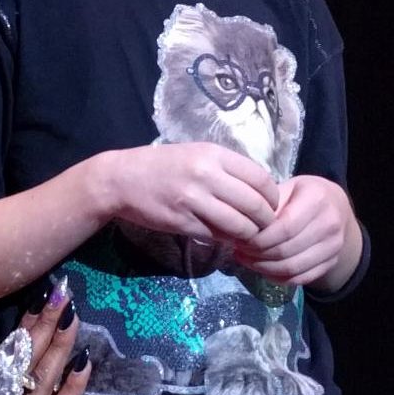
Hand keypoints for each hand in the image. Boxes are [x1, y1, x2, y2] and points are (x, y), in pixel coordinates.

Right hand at [0, 289, 90, 394]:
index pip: (2, 359)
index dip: (22, 329)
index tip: (36, 300)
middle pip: (20, 359)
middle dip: (42, 322)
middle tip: (59, 291)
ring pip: (39, 379)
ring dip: (58, 344)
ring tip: (73, 314)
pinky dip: (72, 386)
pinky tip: (85, 363)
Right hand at [107, 142, 279, 244]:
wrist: (121, 180)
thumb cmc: (162, 166)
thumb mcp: (196, 154)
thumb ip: (226, 169)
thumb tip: (258, 191)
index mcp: (213, 154)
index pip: (260, 179)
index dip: (272, 197)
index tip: (270, 206)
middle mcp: (206, 175)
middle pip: (255, 205)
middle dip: (265, 220)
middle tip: (263, 226)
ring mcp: (194, 200)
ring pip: (239, 225)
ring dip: (249, 234)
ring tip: (247, 235)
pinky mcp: (183, 222)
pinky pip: (217, 235)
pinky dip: (227, 240)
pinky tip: (226, 238)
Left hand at [235, 175, 351, 286]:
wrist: (336, 206)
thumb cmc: (302, 194)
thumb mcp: (285, 188)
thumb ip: (267, 205)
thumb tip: (241, 226)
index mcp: (317, 199)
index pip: (284, 228)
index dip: (259, 239)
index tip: (241, 239)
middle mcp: (330, 224)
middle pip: (286, 250)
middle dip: (257, 255)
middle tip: (239, 251)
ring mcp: (334, 246)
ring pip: (293, 268)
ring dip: (264, 268)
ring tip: (247, 260)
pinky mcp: (332, 262)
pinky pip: (301, 278)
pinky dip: (278, 277)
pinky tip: (262, 269)